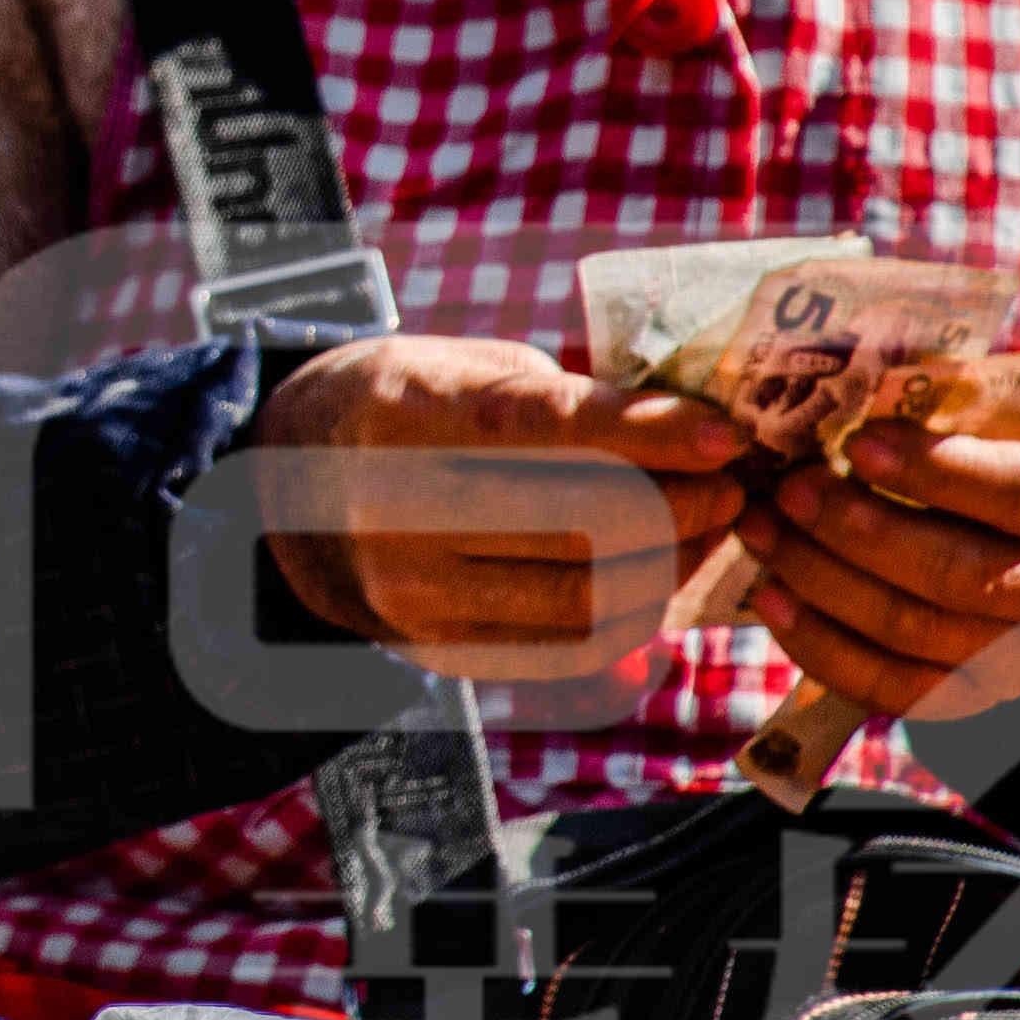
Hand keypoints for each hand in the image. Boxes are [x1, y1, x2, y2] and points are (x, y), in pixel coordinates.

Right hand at [249, 335, 744, 676]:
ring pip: (584, 598)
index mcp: (402, 411)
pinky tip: (656, 579)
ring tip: (702, 533)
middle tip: (731, 488)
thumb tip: (691, 436)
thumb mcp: (461, 369)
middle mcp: (396, 508)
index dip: (650, 434)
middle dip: (682, 507)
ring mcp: (412, 590)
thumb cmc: (405, 409)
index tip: (727, 437)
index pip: (546, 427)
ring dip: (669, 568)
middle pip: (581, 523)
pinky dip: (629, 617)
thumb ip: (562, 400)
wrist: (288, 496)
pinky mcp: (432, 649)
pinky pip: (563, 648)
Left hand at [735, 403, 1019, 732]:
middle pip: (959, 575)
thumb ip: (954, 407)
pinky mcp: (979, 697)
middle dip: (858, 531)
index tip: (856, 442)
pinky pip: (891, 687)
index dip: (933, 470)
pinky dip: (821, 645)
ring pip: (916, 633)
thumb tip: (849, 388)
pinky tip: (770, 597)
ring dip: (823, 582)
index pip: (1018, 493)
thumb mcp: (1017, 414)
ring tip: (761, 531)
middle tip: (788, 490)